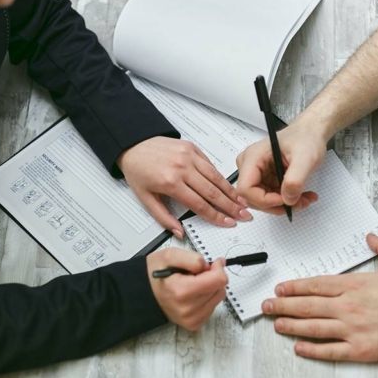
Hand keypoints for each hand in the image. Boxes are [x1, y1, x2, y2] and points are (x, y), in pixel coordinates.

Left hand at [119, 137, 251, 236]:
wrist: (134, 145)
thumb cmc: (138, 170)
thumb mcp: (145, 198)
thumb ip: (164, 217)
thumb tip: (179, 232)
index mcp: (170, 182)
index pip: (200, 204)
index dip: (216, 216)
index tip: (227, 222)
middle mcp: (182, 168)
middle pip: (213, 192)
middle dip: (231, 206)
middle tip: (243, 215)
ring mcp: (189, 156)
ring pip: (216, 177)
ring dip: (231, 191)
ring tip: (242, 202)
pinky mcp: (193, 148)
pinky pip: (210, 164)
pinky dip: (220, 177)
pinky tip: (228, 186)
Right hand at [147, 248, 227, 330]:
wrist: (143, 293)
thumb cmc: (155, 273)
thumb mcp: (170, 255)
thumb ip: (193, 258)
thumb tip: (210, 266)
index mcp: (183, 291)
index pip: (219, 280)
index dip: (217, 268)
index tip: (209, 264)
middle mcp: (188, 309)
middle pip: (220, 288)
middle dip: (211, 277)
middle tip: (195, 273)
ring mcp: (191, 319)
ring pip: (218, 297)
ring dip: (209, 287)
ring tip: (192, 284)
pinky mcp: (194, 324)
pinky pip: (212, 307)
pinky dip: (206, 297)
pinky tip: (193, 294)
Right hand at [236, 121, 324, 213]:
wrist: (310, 134)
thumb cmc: (306, 138)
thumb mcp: (305, 158)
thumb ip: (295, 180)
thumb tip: (287, 199)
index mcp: (254, 157)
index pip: (245, 188)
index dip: (264, 200)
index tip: (284, 200)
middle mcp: (251, 165)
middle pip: (252, 198)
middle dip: (277, 205)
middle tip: (299, 202)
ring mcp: (257, 173)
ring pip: (263, 201)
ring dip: (284, 204)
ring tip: (304, 198)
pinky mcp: (265, 179)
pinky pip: (271, 197)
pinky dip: (287, 200)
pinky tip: (301, 195)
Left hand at [261, 234, 377, 361]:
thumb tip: (370, 235)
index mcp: (354, 286)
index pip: (316, 285)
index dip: (294, 287)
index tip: (280, 288)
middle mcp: (348, 307)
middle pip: (307, 306)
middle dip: (283, 306)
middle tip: (266, 307)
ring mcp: (352, 330)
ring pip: (313, 328)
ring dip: (291, 326)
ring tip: (276, 325)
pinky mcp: (360, 350)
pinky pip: (330, 351)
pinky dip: (312, 350)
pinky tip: (299, 348)